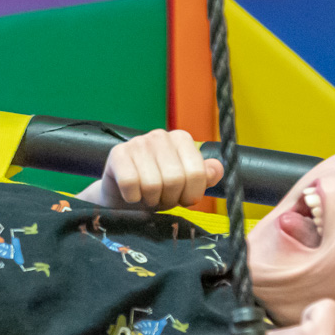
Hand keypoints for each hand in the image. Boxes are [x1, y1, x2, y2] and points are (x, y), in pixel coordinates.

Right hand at [89, 129, 223, 209]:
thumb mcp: (186, 185)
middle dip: (169, 198)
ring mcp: (137, 142)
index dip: (191, 195)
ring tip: (147, 196)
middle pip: (175, 180)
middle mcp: (160, 135)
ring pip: (152, 184)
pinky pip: (130, 184)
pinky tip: (131, 194)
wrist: (123, 197)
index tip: (183, 198)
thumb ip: (205, 177)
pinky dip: (132, 198)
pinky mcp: (117, 154)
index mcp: (182, 139)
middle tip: (162, 198)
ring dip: (150, 200)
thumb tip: (217, 169)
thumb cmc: (159, 190)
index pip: (197, 173)